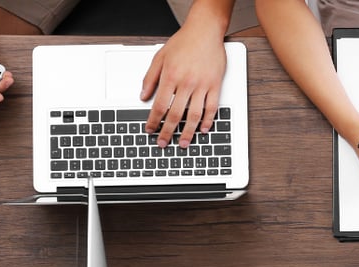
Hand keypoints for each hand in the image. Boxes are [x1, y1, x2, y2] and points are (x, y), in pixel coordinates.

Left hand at [142, 20, 226, 148]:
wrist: (205, 31)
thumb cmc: (183, 42)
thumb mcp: (159, 57)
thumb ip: (150, 78)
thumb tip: (143, 96)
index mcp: (170, 76)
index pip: (160, 105)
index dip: (154, 121)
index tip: (150, 130)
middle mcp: (186, 82)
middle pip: (176, 114)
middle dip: (168, 131)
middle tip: (163, 143)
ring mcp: (202, 85)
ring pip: (195, 115)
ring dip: (188, 132)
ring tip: (183, 143)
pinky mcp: (215, 85)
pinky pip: (212, 107)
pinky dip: (208, 121)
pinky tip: (204, 129)